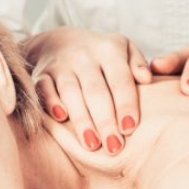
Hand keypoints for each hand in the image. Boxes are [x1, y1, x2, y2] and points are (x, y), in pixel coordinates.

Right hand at [24, 27, 151, 153]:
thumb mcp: (125, 49)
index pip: (120, 79)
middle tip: (113, 147)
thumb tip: (147, 78)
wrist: (61, 41)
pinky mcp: (42, 74)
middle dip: (105, 120)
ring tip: (92, 144)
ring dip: (81, 119)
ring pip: (70, 92)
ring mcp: (62, 65)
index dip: (125, 104)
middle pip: (95, 91)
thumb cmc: (103, 55)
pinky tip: (61, 119)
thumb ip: (138, 63)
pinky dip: (51, 102)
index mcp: (109, 50)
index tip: (130, 128)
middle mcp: (84, 56)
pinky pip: (44, 88)